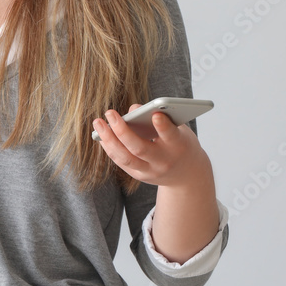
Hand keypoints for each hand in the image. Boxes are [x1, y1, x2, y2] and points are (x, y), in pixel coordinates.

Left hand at [94, 104, 211, 187]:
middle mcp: (163, 162)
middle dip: (123, 130)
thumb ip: (161, 118)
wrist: (188, 176)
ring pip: (125, 157)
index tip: (155, 115)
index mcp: (178, 146)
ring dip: (109, 139)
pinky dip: (110, 147)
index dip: (163, 127)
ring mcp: (150, 171)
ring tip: (98, 123)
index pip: (170, 136)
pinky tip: (101, 135)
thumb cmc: (181, 144)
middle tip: (109, 112)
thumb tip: (133, 108)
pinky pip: (121, 162)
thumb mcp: (179, 129)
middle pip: (140, 148)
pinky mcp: (139, 176)